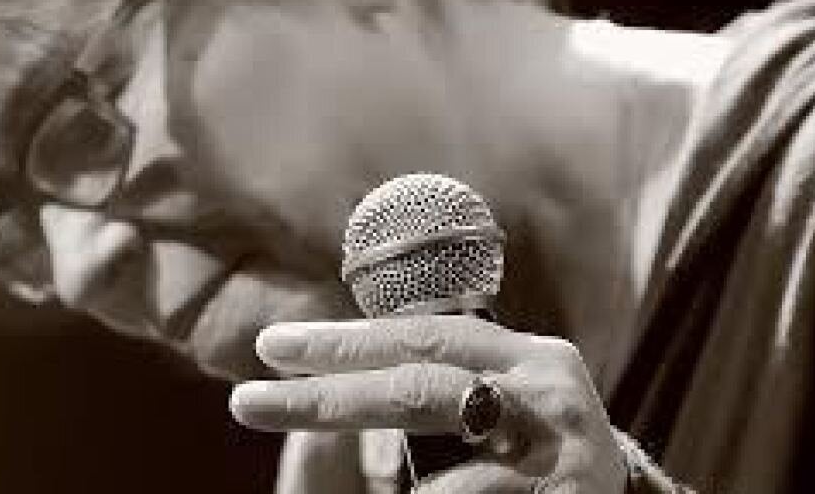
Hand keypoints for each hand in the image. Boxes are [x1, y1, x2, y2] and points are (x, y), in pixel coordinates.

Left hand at [229, 315, 627, 493]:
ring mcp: (565, 456)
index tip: (269, 348)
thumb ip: (443, 378)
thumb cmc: (541, 459)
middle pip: (417, 391)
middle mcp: (549, 394)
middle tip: (249, 402)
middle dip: (325, 398)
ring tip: (392, 484)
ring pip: (443, 483)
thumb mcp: (502, 405)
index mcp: (527, 356)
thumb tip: (334, 357)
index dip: (341, 341)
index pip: (420, 336)